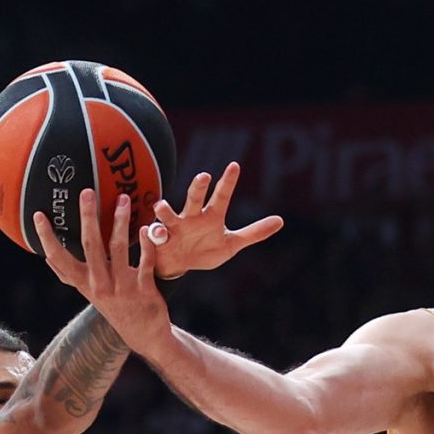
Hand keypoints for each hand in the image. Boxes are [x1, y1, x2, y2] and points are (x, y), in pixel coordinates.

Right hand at [33, 191, 169, 351]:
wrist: (145, 334)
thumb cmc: (116, 308)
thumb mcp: (90, 293)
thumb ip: (72, 276)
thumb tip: (47, 258)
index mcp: (84, 283)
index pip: (59, 258)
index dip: (47, 238)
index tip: (39, 215)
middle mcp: (99, 284)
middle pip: (90, 245)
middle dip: (87, 217)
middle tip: (87, 192)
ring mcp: (122, 286)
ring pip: (118, 248)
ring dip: (120, 221)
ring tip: (124, 199)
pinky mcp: (144, 288)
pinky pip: (145, 261)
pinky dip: (145, 244)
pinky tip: (146, 227)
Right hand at [150, 161, 283, 278]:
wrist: (181, 267)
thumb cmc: (205, 251)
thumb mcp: (232, 244)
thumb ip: (254, 233)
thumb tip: (281, 221)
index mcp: (210, 216)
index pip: (221, 196)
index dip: (228, 182)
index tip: (235, 165)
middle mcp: (191, 217)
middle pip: (194, 198)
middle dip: (198, 188)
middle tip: (204, 176)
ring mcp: (173, 228)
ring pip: (168, 215)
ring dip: (165, 210)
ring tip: (161, 206)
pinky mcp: (158, 241)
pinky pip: (153, 236)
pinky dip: (152, 234)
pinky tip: (152, 233)